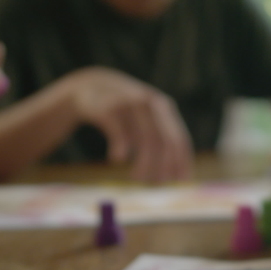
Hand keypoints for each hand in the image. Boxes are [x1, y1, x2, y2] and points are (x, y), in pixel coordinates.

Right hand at [59, 67, 192, 182]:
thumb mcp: (143, 121)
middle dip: (162, 165)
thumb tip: (176, 175)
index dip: (181, 161)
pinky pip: (119, 131)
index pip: (179, 138)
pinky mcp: (108, 108)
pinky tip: (117, 159)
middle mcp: (150, 104)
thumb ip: (158, 140)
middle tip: (156, 184)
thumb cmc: (122, 112)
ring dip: (144, 163)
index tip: (180, 182)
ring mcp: (130, 104)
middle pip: (164, 140)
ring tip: (136, 178)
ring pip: (146, 138)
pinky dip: (121, 147)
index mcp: (163, 107)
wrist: (89, 85)